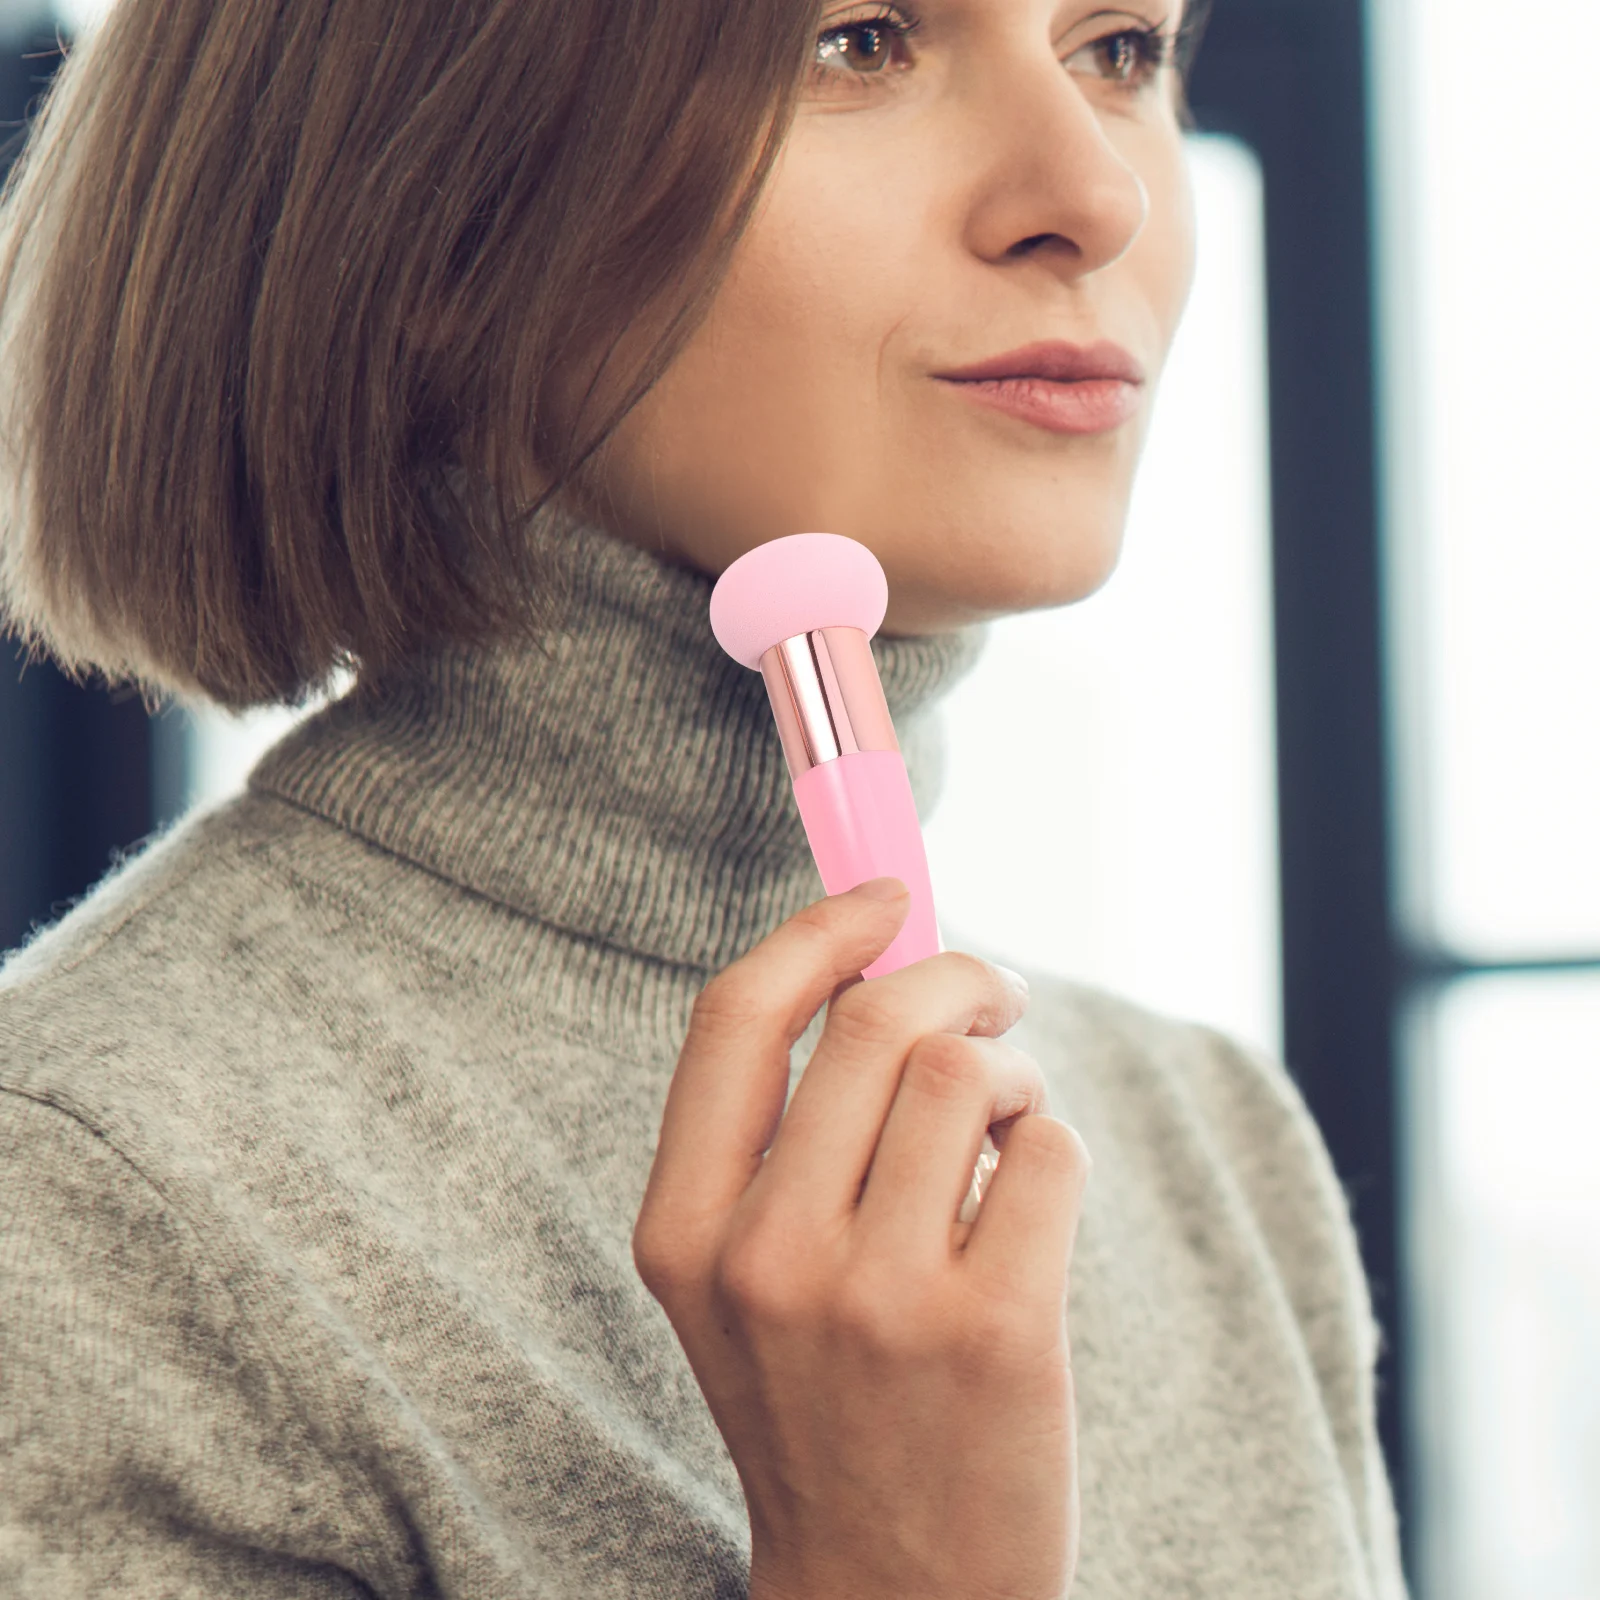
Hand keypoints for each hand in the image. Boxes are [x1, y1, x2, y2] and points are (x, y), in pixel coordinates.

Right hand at [633, 877, 1090, 1599]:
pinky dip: (1054, 1146)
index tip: (887, 895)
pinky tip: (1031, 1200)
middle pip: (873, 1022)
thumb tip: (885, 964)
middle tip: (996, 993)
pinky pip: (1049, 1148)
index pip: (735, 1018)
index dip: (818, 930)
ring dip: (1012, 1070)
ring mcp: (878, 1299)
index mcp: (683, 1233)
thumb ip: (788, 1135)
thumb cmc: (829, 1401)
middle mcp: (765, 1258)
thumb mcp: (752, 1277)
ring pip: (968, 1072)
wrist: (892, 1592)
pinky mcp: (996, 1332)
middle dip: (958, 977)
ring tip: (1012, 1120)